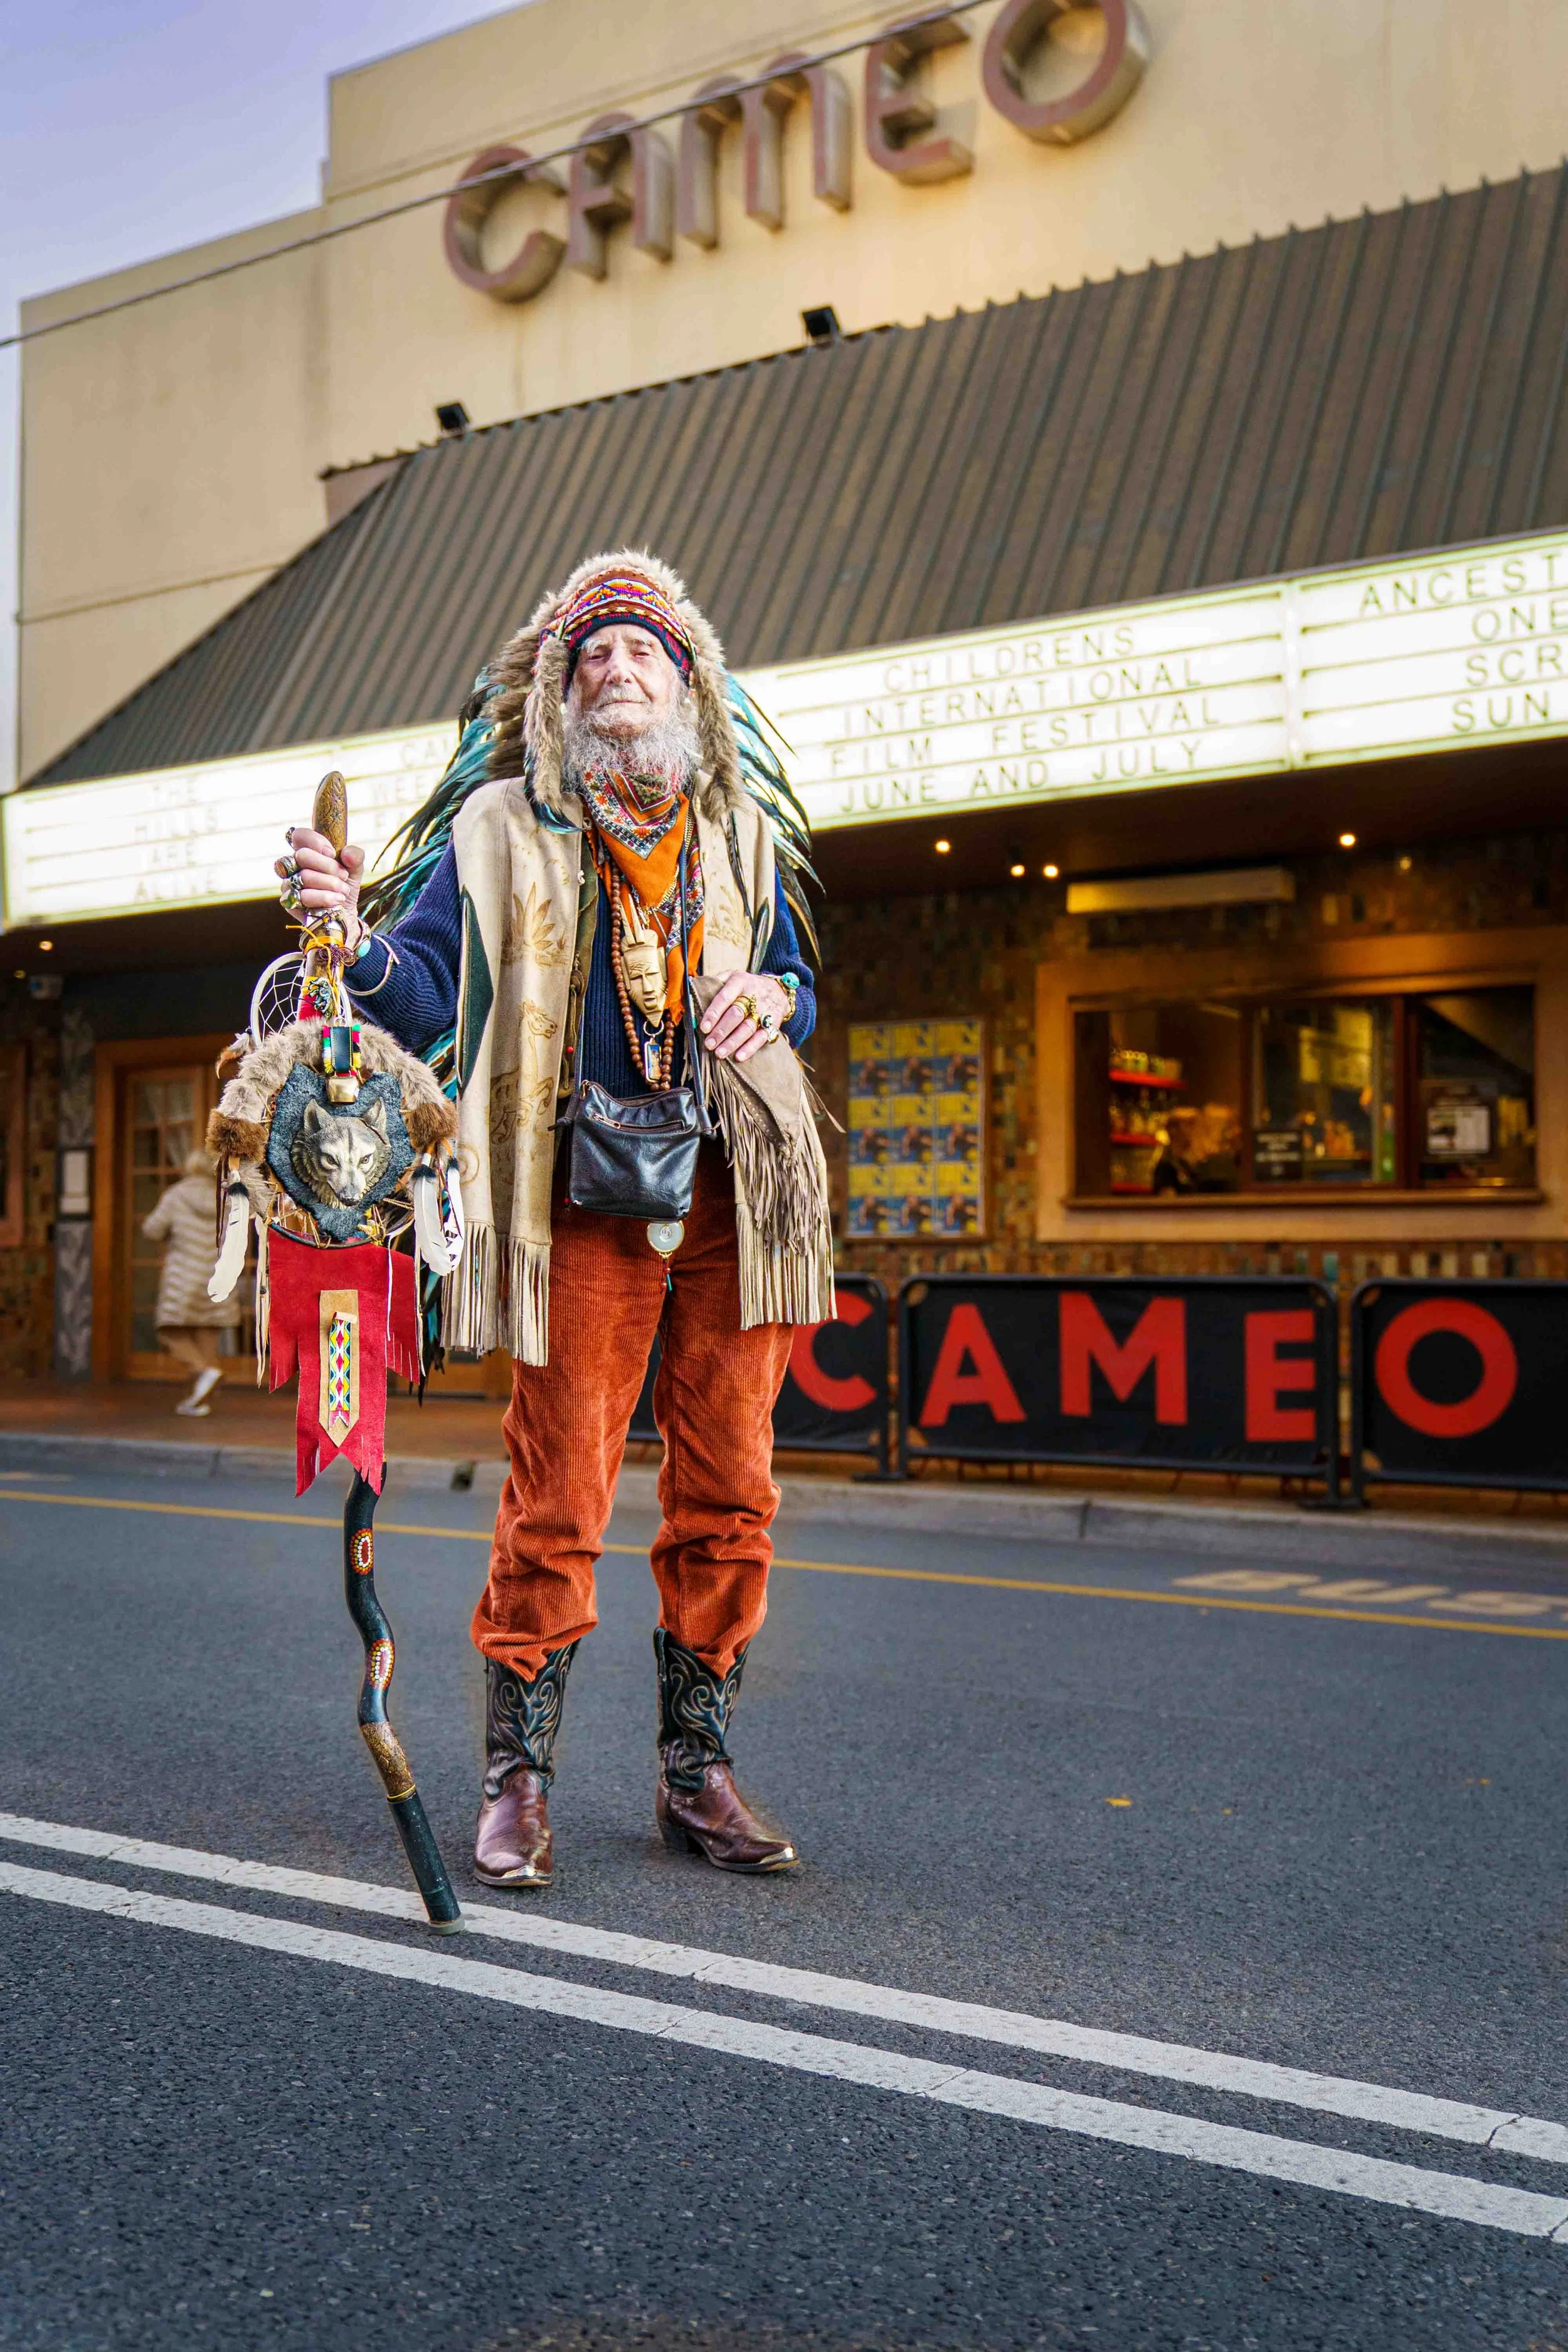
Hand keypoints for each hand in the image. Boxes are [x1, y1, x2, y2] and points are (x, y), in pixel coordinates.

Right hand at [275, 826, 365, 950]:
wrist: (345, 911)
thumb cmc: (344, 885)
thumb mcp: (355, 868)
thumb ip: (355, 856)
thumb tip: (347, 854)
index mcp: (307, 850)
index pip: (299, 836)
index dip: (315, 841)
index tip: (333, 853)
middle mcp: (294, 865)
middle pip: (302, 855)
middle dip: (328, 866)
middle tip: (343, 875)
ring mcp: (289, 882)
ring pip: (304, 876)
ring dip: (329, 883)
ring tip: (343, 891)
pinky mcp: (289, 901)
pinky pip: (302, 896)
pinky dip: (323, 897)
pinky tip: (336, 900)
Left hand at [699, 971, 791, 1063]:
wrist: (779, 990)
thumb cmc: (748, 986)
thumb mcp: (732, 975)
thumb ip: (714, 981)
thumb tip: (692, 988)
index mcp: (740, 982)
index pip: (724, 998)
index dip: (713, 1013)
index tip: (703, 1028)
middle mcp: (753, 995)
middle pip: (736, 1015)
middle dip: (721, 1031)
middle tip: (709, 1044)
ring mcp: (765, 1010)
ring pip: (747, 1028)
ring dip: (733, 1042)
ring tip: (719, 1053)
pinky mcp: (773, 1023)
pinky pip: (762, 1037)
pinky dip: (750, 1048)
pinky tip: (739, 1057)